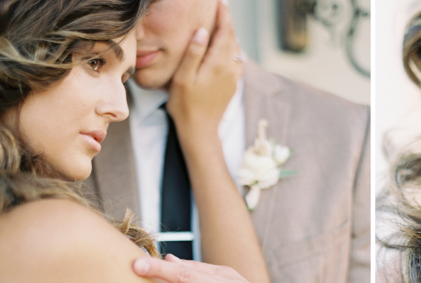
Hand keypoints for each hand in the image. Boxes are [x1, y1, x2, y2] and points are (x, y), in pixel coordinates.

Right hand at [166, 0, 241, 142]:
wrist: (200, 131)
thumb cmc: (186, 105)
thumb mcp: (183, 77)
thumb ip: (194, 53)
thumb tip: (202, 31)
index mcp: (218, 64)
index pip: (224, 32)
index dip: (223, 15)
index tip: (219, 2)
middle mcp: (230, 69)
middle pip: (232, 38)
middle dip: (227, 21)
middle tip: (221, 7)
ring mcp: (233, 78)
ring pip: (236, 49)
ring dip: (230, 34)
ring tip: (222, 23)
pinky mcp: (233, 85)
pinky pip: (236, 60)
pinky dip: (232, 48)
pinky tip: (226, 47)